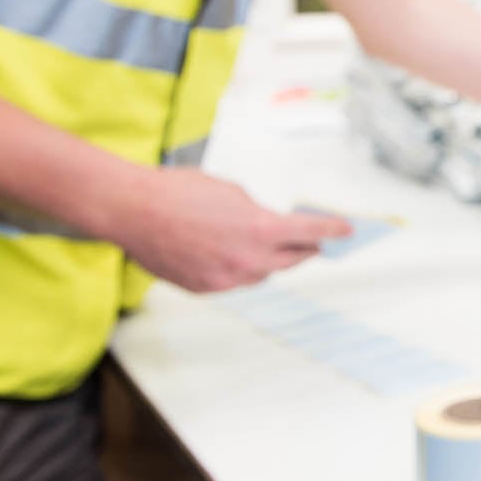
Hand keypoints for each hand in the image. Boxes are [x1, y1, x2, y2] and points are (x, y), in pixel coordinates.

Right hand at [96, 167, 352, 293]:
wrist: (133, 210)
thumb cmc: (179, 192)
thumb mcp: (232, 192)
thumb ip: (257, 213)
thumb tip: (267, 226)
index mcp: (259, 229)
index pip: (310, 233)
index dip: (332, 231)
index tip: (347, 231)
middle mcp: (247, 260)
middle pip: (290, 260)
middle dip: (303, 250)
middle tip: (313, 242)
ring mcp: (225, 279)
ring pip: (261, 273)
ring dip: (268, 260)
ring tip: (263, 244)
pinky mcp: (204, 288)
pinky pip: (233, 280)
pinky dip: (238, 268)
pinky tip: (227, 252)